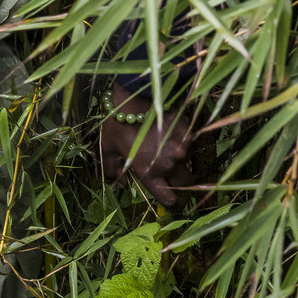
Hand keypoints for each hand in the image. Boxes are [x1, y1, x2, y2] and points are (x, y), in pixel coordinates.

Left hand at [99, 82, 192, 207]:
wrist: (136, 95)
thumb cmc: (119, 123)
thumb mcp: (108, 148)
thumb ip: (113, 170)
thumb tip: (120, 184)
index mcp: (149, 173)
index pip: (169, 200)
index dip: (172, 202)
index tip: (172, 199)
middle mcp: (169, 166)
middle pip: (185, 185)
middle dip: (181, 183)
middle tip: (173, 175)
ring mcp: (182, 150)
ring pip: (188, 162)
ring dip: (180, 159)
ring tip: (165, 145)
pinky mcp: (189, 134)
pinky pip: (189, 144)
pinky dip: (182, 141)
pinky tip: (170, 130)